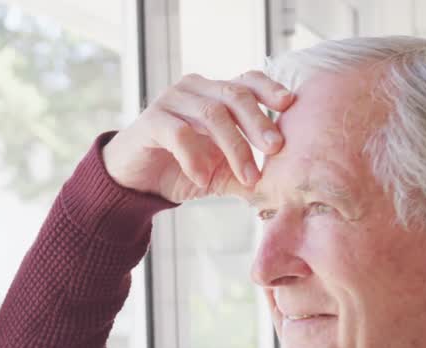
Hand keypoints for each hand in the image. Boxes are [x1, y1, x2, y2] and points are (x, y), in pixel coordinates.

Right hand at [102, 71, 294, 203]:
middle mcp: (195, 89)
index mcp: (215, 94)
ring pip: (211, 114)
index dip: (270, 89)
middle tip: (276, 149)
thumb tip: (284, 190)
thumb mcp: (221, 174)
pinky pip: (179, 133)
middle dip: (258, 123)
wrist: (136, 182)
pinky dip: (195, 158)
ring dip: (234, 147)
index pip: (247, 81)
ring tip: (247, 178)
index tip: (289, 105)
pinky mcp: (151, 120)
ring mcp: (171, 101)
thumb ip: (247, 175)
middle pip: (234, 95)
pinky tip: (203, 181)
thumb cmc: (181, 170)